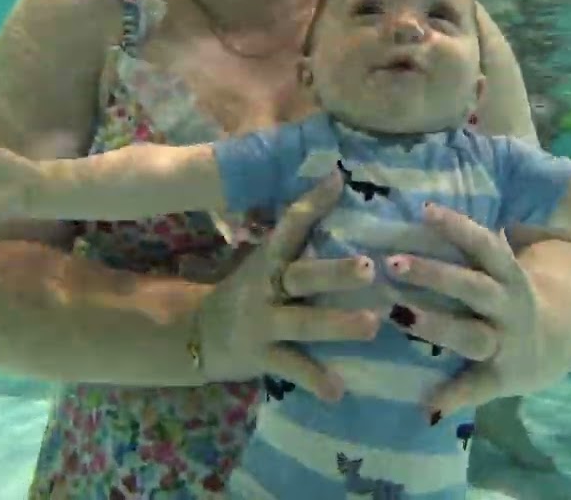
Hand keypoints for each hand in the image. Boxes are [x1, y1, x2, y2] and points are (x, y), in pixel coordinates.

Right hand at [197, 173, 381, 401]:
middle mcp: (266, 287)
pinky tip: (338, 391)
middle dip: (335, 272)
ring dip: (337, 324)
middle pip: (302, 275)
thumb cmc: (249, 290)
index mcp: (270, 258)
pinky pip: (292, 368)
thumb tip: (338, 191)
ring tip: (373, 326)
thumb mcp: (265, 261)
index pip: (291, 225)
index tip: (339, 179)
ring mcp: (264, 323)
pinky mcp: (262, 356)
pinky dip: (315, 380)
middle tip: (370, 267)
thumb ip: (296, 239)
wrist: (197, 333)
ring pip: (303, 323)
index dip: (313, 202)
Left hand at [380, 204, 545, 419]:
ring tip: (398, 316)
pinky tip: (428, 407)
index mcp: (508, 273)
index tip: (424, 209)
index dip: (457, 227)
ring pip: (470, 334)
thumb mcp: (506, 259)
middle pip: (470, 286)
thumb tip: (442, 190)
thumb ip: (481, 233)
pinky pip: (477, 387)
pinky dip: (454, 397)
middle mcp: (508, 305)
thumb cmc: (512, 288)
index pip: (484, 245)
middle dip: (434, 273)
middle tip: (391, 262)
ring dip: (435, 325)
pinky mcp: (500, 377)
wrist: (558, 341)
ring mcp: (504, 342)